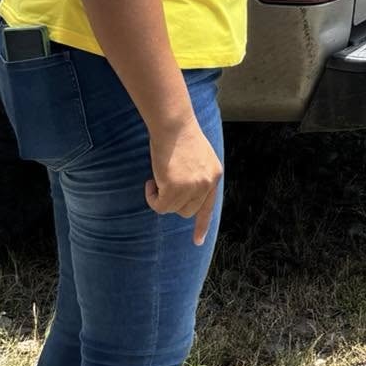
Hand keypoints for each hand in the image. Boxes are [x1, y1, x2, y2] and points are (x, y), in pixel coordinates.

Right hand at [146, 117, 223, 245]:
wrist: (173, 124)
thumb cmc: (179, 135)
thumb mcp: (196, 157)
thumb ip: (194, 176)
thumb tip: (182, 195)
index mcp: (214, 175)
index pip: (208, 206)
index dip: (201, 225)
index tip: (197, 242)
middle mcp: (207, 183)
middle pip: (187, 210)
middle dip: (173, 202)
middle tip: (163, 183)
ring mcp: (193, 187)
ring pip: (172, 209)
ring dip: (161, 197)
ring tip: (157, 177)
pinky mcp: (176, 189)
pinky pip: (160, 205)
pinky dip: (152, 196)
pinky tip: (151, 181)